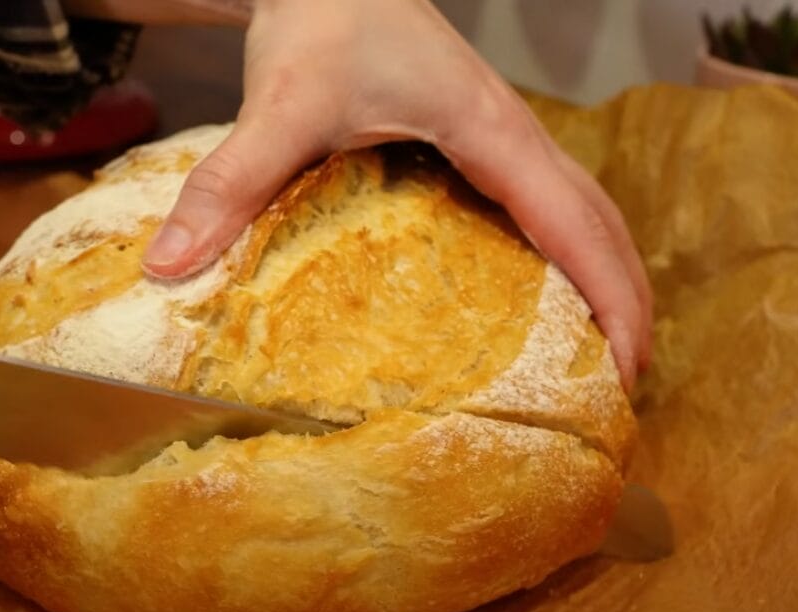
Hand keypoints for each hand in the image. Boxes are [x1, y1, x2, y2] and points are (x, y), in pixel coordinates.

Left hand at [141, 0, 650, 387]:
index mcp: (491, 132)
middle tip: (623, 389)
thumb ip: (230, 182)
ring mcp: (504, 136)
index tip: (627, 367)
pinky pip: (550, 203)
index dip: (611, 296)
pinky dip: (572, 253)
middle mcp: (514, 135)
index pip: (574, 222)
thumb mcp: (277, 104)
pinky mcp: (483, 141)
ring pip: (585, 211)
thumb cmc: (319, 22)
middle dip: (626, 302)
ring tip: (605, 355)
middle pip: (602, 222)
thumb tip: (171, 269)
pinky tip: (547, 296)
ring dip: (608, 277)